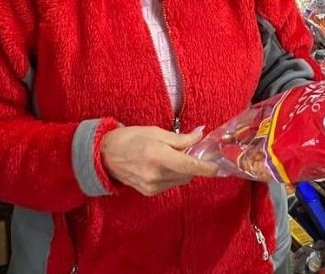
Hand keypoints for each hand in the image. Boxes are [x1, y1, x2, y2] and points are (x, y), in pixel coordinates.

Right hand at [101, 126, 218, 196]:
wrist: (104, 155)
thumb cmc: (130, 139)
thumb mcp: (155, 132)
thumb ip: (180, 138)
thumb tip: (200, 134)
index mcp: (158, 156)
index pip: (190, 166)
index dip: (207, 168)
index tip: (219, 168)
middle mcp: (156, 174)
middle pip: (188, 174)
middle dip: (192, 164)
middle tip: (189, 150)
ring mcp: (152, 186)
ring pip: (180, 180)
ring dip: (183, 170)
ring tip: (171, 156)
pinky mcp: (149, 192)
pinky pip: (170, 184)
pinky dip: (172, 175)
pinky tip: (162, 165)